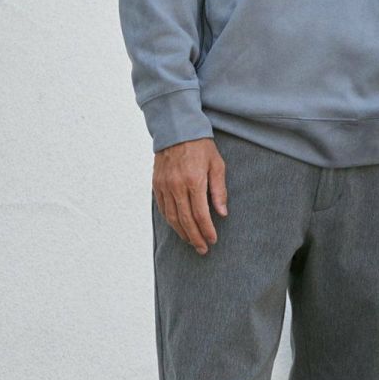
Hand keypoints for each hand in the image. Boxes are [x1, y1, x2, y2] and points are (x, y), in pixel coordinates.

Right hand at [153, 138, 227, 254]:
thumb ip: (219, 190)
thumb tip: (222, 213)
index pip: (200, 214)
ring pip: (172, 218)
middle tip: (203, 249)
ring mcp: (164, 186)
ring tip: (192, 242)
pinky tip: (178, 228)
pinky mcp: (156, 184)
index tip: (213, 240)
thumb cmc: (201, 146)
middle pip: (185, 220)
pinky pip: (163, 208)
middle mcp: (176, 186)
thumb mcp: (217, 165)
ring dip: (182, 233)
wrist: (176, 130)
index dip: (207, 230)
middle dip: (195, 238)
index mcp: (194, 181)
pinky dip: (171, 221)